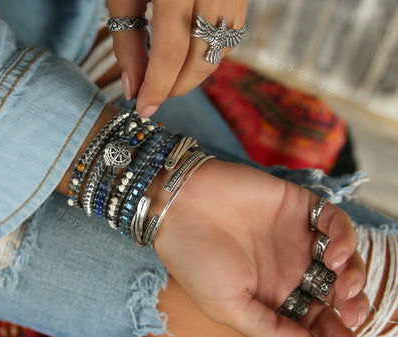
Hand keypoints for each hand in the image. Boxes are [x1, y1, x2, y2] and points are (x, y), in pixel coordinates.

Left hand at [103, 0, 249, 116]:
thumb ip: (127, 43)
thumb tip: (133, 88)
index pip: (171, 53)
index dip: (157, 88)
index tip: (144, 108)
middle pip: (200, 59)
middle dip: (176, 87)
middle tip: (154, 95)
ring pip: (219, 52)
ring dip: (193, 74)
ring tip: (168, 78)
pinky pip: (230, 35)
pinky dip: (208, 53)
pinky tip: (189, 54)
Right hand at [151, 159, 368, 336]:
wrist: (177, 207)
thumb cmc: (195, 259)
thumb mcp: (229, 306)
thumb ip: (270, 327)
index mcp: (272, 293)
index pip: (314, 316)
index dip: (332, 330)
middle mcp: (288, 265)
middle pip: (335, 289)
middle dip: (350, 306)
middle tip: (352, 317)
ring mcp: (295, 235)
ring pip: (342, 258)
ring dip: (354, 275)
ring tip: (345, 288)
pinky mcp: (297, 206)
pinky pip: (334, 222)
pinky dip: (344, 239)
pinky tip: (334, 256)